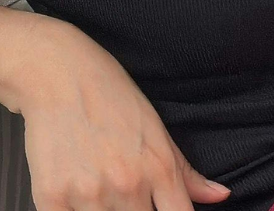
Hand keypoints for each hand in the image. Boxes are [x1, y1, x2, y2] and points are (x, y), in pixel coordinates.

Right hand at [6, 23, 230, 208]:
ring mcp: (89, 195)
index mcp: (159, 168)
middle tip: (126, 196)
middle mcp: (128, 185)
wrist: (60, 76)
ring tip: (101, 190)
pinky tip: (76, 198)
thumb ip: (186, 173)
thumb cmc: (113, 98)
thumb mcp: (157, 129)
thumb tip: (222, 196)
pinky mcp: (51, 200)